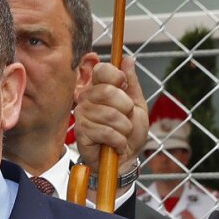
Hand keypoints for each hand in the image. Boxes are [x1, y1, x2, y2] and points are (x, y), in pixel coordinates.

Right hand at [74, 56, 147, 175]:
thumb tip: (127, 59)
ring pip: (111, 115)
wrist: (125, 159)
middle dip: (126, 109)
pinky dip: (118, 141)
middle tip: (126, 119)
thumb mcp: (137, 105)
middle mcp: (87, 98)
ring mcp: (82, 114)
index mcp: (99, 87)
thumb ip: (131, 83)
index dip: (116, 77)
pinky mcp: (81, 132)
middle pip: (109, 92)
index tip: (123, 87)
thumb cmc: (130, 133)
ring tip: (121, 134)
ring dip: (124, 129)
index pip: (102, 70)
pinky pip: (106, 132)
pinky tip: (114, 144)